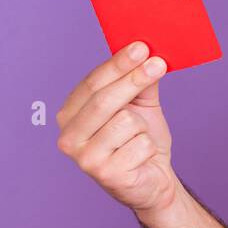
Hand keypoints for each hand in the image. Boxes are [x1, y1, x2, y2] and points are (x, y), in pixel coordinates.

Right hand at [55, 41, 178, 215]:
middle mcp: (68, 137)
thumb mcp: (141, 106)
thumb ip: (140, 82)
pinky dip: (148, 147)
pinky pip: (140, 144)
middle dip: (134, 79)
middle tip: (158, 63)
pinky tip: (140, 158)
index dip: (118, 64)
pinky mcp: (105, 175)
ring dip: (143, 128)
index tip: (141, 47)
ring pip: (126, 121)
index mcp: (70, 116)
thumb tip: (147, 53)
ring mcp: (84, 159)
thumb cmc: (141, 141)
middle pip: (105, 99)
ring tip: (139, 139)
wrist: (153, 181)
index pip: (92, 83)